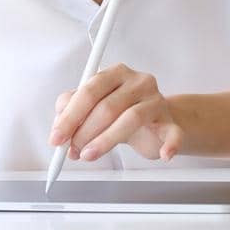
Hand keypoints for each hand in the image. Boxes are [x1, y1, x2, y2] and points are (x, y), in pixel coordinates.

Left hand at [51, 63, 184, 162]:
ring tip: (89, 155)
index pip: (90, 90)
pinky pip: (173, 132)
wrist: (154, 122)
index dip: (70, 116)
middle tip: (72, 150)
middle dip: (84, 132)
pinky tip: (164, 155)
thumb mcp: (94, 106)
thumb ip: (73, 108)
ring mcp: (156, 100)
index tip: (57, 137)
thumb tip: (59, 125)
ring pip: (131, 119)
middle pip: (108, 106)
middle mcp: (138, 81)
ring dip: (105, 141)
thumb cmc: (120, 113)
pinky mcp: (171, 121)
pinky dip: (169, 144)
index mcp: (116, 73)